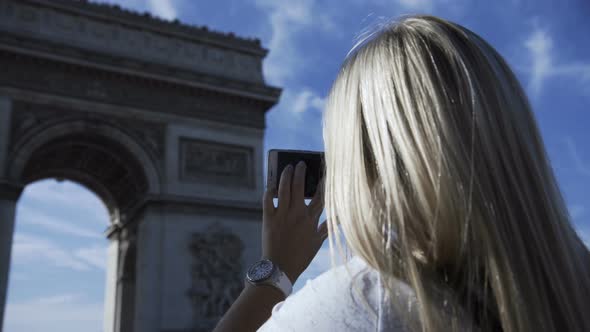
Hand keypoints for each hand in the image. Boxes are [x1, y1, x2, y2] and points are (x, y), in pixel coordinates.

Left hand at [262, 161, 327, 284]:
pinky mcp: (269, 218)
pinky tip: (271, 185)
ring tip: (287, 167)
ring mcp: (282, 215)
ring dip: (285, 176)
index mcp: (311, 219)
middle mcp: (297, 214)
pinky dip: (269, 190)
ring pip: (283, 189)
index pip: (320, 195)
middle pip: (300, 187)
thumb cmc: (300, 257)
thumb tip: (339, 219)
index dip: (322, 182)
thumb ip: (327, 228)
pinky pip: (268, 199)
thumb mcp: (317, 243)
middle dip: (301, 172)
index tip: (324, 171)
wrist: (279, 269)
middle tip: (300, 163)